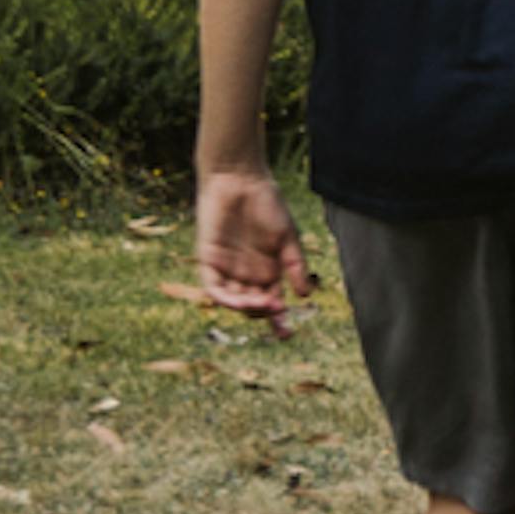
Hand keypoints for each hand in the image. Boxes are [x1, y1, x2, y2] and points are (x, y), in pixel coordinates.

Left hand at [188, 167, 307, 330]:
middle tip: (277, 312)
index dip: (277, 320)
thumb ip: (294, 266)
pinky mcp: (208, 260)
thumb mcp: (287, 237)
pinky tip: (239, 301)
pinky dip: (225, 299)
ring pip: (234, 301)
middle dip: (264, 315)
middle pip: (252, 306)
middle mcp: (246, 273)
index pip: (271, 303)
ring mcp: (227, 268)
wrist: (240, 179)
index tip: (287, 334)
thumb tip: (305, 295)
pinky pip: (214, 288)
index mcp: (267, 270)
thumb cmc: (267, 204)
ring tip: (261, 306)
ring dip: (246, 309)